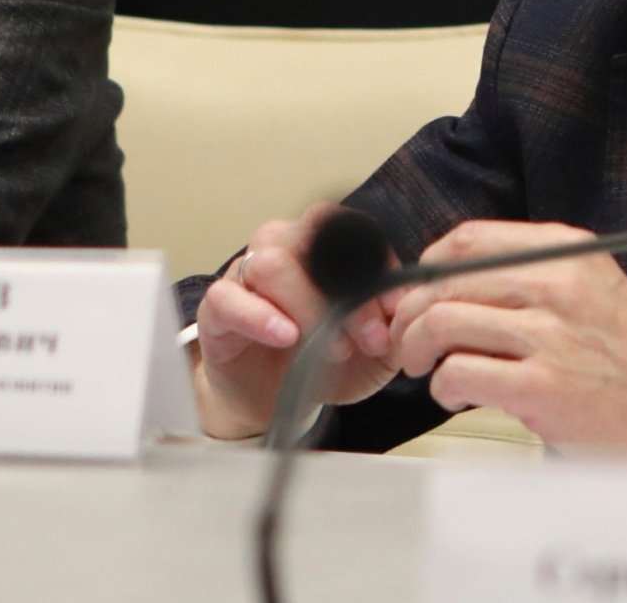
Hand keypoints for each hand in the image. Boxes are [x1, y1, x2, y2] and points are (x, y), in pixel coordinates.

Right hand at [190, 201, 402, 439]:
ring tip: (334, 348)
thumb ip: (396, 323)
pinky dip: (260, 315)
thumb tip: (409, 305)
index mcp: (325, 247)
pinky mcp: (217, 308)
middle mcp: (285, 248)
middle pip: (313, 241)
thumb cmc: (328, 360)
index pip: (352, 227)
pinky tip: (286, 336)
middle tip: (372, 339)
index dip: (379, 262)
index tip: (398, 307)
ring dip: (310, 305)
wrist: (278, 399)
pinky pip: (228, 296)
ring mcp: (247, 274)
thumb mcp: (377, 348)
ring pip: (272, 262)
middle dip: (351, 292)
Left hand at [388, 219, 626, 454]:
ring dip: (418, 352)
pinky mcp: (541, 386)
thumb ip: (533, 277)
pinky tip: (460, 396)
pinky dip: (443, 390)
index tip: (416, 293)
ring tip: (430, 370)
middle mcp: (556, 283)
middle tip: (409, 342)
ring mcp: (549, 335)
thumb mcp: (593, 288)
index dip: (425, 267)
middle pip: (443, 281)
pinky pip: (456, 373)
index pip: (467, 238)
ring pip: (439, 323)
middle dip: (408, 316)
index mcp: (567, 252)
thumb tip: (452, 285)